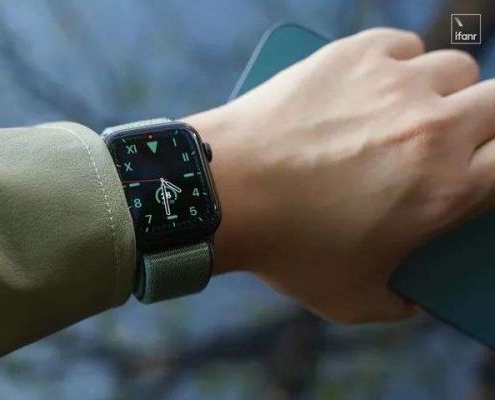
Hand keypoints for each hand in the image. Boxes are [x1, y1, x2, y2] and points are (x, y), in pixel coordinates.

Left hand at [183, 28, 494, 322]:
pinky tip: (371, 87)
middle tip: (462, 137)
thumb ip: (399, 302)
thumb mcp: (352, 299)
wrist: (224, 191)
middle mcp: (432, 128)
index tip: (484, 168)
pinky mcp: (353, 55)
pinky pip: (402, 45)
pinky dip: (397, 63)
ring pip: (455, 70)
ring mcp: (393, 84)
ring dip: (443, 92)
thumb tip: (412, 298)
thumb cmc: (286, 248)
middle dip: (490, 121)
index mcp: (445, 189)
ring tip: (408, 114)